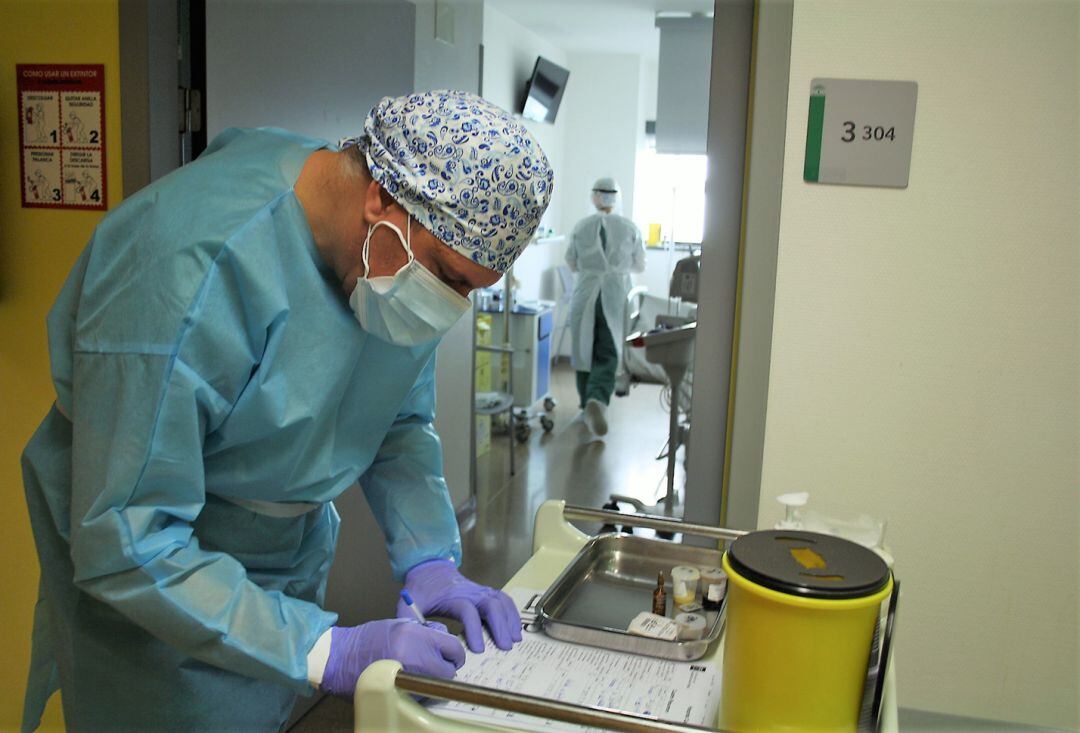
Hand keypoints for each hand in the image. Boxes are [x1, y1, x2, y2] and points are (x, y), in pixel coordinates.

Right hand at [320, 619, 464, 698]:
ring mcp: (409, 678)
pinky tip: (409, 682)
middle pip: (450, 670)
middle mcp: (416, 657)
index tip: (451, 654)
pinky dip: (421, 691)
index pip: (454, 647)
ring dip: (434, 681)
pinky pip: (423, 696)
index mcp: (417, 637)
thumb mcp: (400, 625)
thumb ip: (426, 632)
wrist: (340, 657)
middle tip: (435, 664)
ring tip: (418, 673)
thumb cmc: (367, 638)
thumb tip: (445, 640)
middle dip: (446, 668)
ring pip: (438, 686)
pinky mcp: (400, 694)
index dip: (454, 652)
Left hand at [398, 559, 521, 652]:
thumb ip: (410, 623)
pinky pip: (503, 598)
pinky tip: (516, 627)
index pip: (468, 611)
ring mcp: (480, 590)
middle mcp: (470, 591)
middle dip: (500, 626)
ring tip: (515, 640)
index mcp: (452, 596)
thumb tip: (420, 644)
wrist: (429, 568)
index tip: (478, 649)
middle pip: (490, 605)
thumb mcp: (409, 604)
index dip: (474, 629)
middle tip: (505, 647)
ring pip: (500, 601)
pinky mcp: (485, 591)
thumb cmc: (421, 590)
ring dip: (510, 619)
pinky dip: (512, 611)